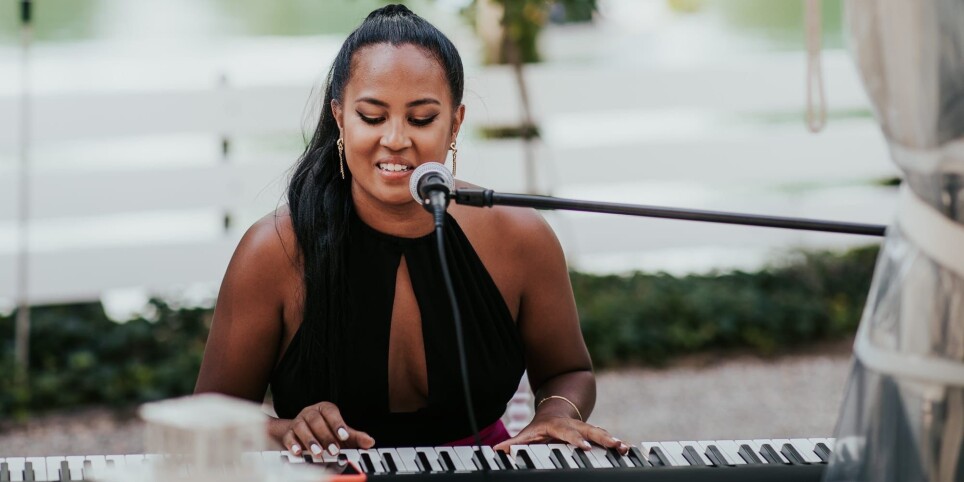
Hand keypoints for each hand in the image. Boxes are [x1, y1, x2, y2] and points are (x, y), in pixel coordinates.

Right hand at [281, 401, 374, 456]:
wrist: (300, 434)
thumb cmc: (325, 431)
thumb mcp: (341, 433)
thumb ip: (355, 437)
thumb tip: (369, 441)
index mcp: (325, 409)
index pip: (331, 412)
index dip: (337, 423)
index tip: (344, 435)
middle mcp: (310, 413)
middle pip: (316, 420)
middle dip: (326, 436)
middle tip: (334, 450)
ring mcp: (298, 421)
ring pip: (301, 427)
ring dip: (310, 440)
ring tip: (318, 453)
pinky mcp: (288, 433)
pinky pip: (289, 436)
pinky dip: (293, 444)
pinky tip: (299, 452)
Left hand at [493, 413, 628, 454]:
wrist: (556, 411)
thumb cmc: (541, 428)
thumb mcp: (527, 434)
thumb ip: (514, 444)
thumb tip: (496, 451)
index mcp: (559, 427)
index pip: (568, 434)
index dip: (577, 440)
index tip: (586, 447)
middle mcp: (575, 426)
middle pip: (590, 431)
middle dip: (602, 438)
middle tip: (614, 446)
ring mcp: (586, 428)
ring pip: (602, 433)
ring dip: (613, 440)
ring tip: (625, 448)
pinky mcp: (595, 433)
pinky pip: (608, 438)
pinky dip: (618, 443)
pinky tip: (629, 450)